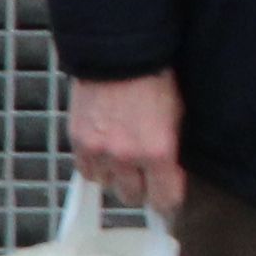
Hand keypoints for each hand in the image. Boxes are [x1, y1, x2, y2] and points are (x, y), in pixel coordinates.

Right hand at [68, 72, 184, 217]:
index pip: (164, 199)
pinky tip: (105, 150)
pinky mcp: (77, 141)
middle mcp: (126, 157)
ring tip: (124, 156)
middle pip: (133, 197)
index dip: (168, 201)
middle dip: (142, 188)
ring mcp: (98, 150)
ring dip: (116, 176)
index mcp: (158, 151)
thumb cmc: (155, 80)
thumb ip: (172, 150)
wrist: (119, 54)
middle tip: (146, 174)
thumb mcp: (177, 116)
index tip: (169, 199)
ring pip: (107, 185)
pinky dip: (96, 165)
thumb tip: (172, 175)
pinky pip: (86, 171)